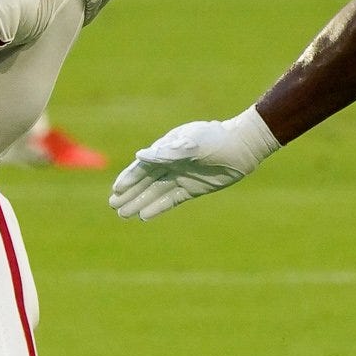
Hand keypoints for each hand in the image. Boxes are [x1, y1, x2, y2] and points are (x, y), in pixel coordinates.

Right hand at [109, 108, 280, 220]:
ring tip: (123, 215)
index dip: (129, 178)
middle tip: (112, 206)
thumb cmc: (215, 139)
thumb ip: (168, 152)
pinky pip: (171, 199)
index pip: (143, 166)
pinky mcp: (192, 188)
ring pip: (155, 192)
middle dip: (129, 193)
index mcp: (167, 149)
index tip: (116, 189)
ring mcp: (181, 176)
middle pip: (145, 181)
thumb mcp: (192, 143)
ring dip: (139, 202)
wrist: (242, 147)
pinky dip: (157, 207)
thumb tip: (140, 157)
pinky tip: (144, 216)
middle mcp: (171, 163)